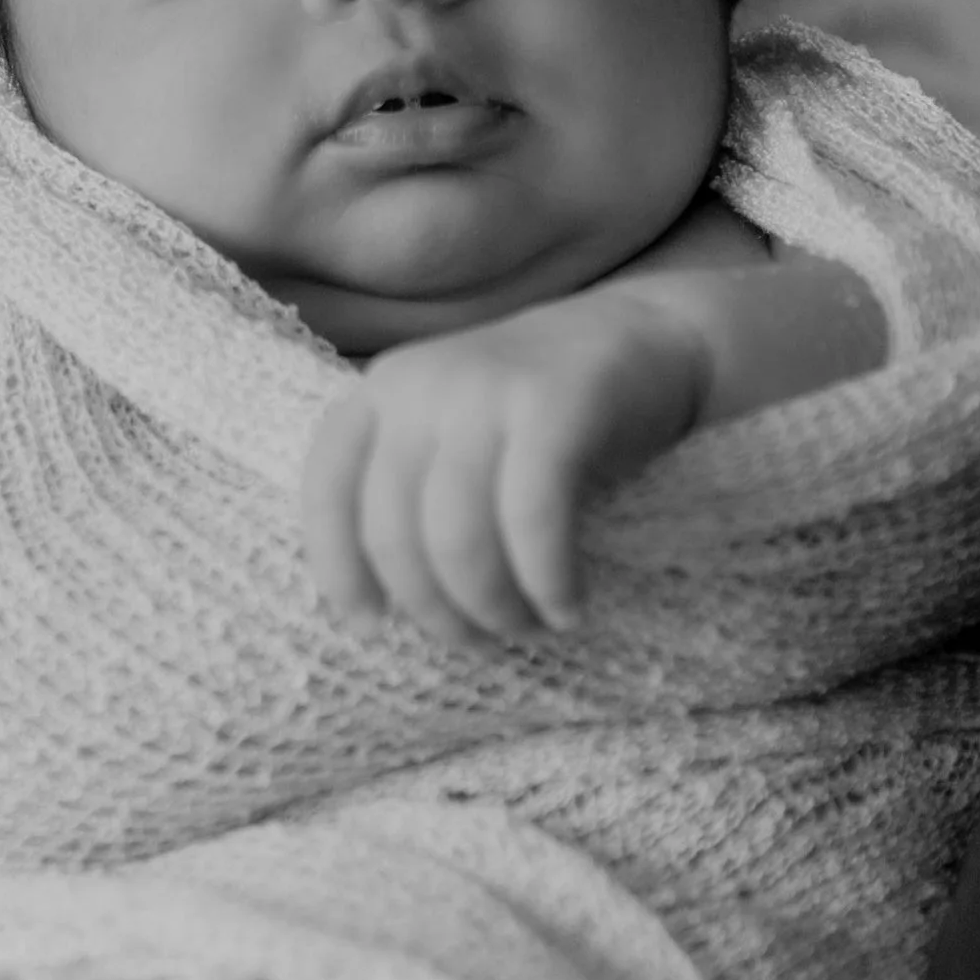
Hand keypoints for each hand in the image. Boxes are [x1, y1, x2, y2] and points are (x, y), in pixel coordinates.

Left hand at [302, 289, 708, 644]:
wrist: (652, 339)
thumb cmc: (546, 414)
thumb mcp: (458, 437)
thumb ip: (413, 493)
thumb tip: (379, 609)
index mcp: (382, 390)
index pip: (328, 492)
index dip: (340, 571)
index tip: (373, 626)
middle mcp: (420, 384)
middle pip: (394, 533)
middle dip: (435, 610)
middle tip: (482, 641)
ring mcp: (484, 389)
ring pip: (456, 537)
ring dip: (491, 606)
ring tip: (528, 628)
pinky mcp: (552, 407)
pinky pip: (530, 519)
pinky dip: (546, 580)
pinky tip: (568, 608)